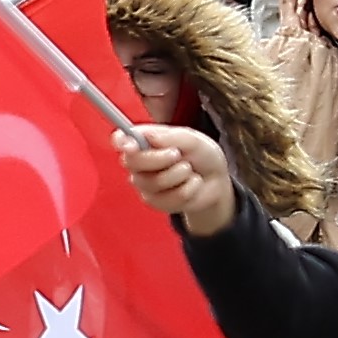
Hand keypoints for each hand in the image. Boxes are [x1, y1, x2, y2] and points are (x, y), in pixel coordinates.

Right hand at [117, 118, 238, 234]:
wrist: (216, 180)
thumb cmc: (202, 156)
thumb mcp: (194, 139)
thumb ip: (171, 136)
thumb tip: (148, 136)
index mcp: (144, 141)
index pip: (121, 140)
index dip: (121, 142)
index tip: (132, 145)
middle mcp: (138, 163)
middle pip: (131, 162)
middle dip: (158, 159)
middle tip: (177, 155)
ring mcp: (144, 184)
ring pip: (153, 182)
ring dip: (179, 175)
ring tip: (190, 171)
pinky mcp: (154, 201)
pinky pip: (167, 198)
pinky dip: (187, 190)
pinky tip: (191, 185)